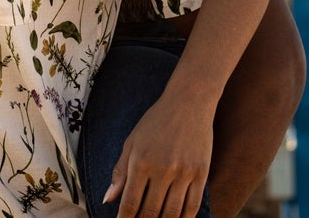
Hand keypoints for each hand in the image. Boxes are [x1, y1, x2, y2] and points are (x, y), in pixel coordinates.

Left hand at [106, 92, 212, 217]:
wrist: (189, 101)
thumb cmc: (156, 121)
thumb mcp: (132, 142)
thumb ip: (120, 172)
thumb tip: (107, 200)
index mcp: (141, 162)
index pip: (130, 203)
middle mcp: (162, 170)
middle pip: (151, 212)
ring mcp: (184, 173)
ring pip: (172, 214)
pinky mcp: (201, 173)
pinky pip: (192, 207)